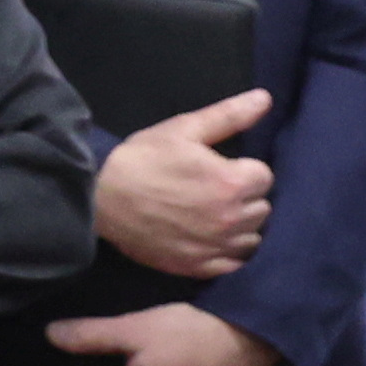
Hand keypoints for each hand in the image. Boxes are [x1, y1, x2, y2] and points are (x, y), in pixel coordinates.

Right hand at [94, 89, 274, 278]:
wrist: (100, 198)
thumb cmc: (143, 158)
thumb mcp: (184, 129)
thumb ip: (229, 115)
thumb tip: (265, 98)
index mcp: (232, 182)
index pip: (264, 176)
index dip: (243, 168)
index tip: (221, 168)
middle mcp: (232, 219)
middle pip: (261, 208)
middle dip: (244, 197)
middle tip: (215, 189)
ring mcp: (216, 247)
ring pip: (251, 238)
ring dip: (240, 226)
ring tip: (213, 215)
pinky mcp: (200, 267)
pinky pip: (233, 264)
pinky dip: (227, 252)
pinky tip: (209, 239)